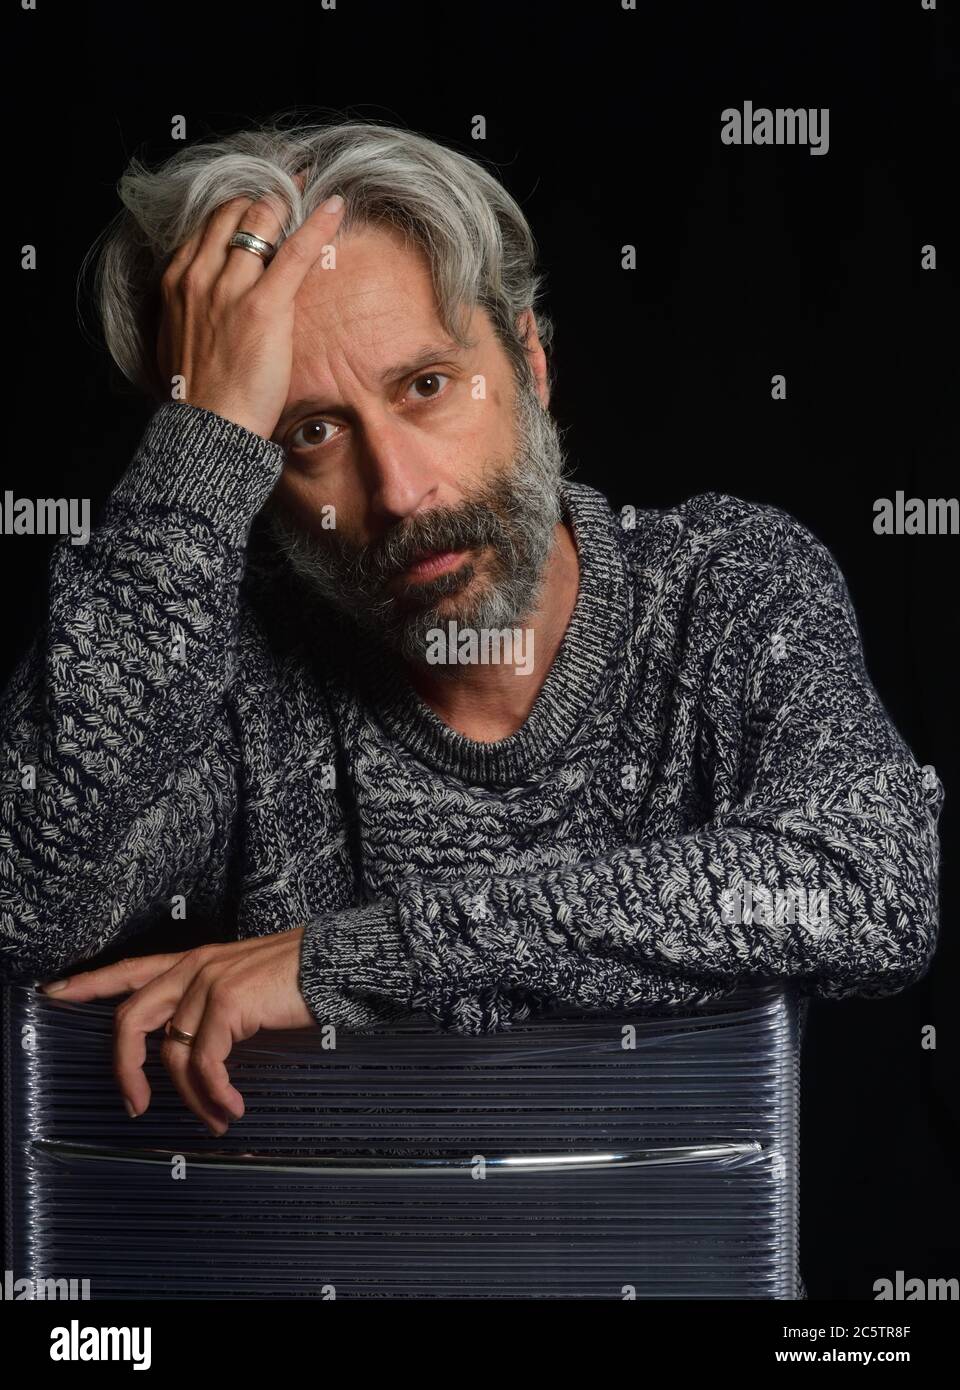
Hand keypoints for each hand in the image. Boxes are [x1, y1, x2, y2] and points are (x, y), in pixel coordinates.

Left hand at [40, 929, 312, 1134]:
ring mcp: (209, 982)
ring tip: (216, 1119)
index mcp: (194, 961)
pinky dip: (216, 1092)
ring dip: (192, 1098)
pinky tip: (232, 1107)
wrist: (336, 962)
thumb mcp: (245, 985)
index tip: (56, 993)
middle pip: (131, 1018)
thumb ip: (213, 1006)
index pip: (130, 969)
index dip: (90, 983)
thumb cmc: (297, 979)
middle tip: (134, 1106)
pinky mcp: (229, 1002)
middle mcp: (194, 967)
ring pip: (172, 1053)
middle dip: (125, 1070)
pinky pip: (206, 1061)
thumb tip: (195, 1055)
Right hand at [156, 175, 345, 439]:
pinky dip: (317, 223)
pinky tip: (336, 205)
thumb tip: (210, 309)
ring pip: (261, 221)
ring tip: (307, 193)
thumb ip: (192, 313)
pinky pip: (294, 251)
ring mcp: (230, 288)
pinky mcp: (263, 306)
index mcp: (176, 282)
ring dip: (286, 204)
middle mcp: (198, 275)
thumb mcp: (179, 341)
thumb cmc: (199, 395)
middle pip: (233, 214)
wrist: (206, 428)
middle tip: (288, 189)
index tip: (259, 205)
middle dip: (263, 199)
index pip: (209, 227)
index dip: (238, 211)